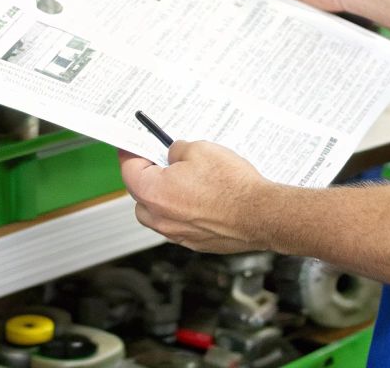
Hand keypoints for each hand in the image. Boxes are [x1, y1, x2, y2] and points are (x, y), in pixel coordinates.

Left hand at [119, 141, 277, 253]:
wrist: (260, 214)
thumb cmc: (232, 186)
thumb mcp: (200, 150)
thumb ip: (177, 150)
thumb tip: (173, 153)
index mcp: (154, 193)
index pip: (129, 171)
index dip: (130, 154)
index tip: (131, 147)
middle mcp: (161, 219)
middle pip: (140, 196)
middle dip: (146, 177)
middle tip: (161, 161)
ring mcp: (177, 234)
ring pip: (158, 214)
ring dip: (163, 197)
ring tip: (184, 180)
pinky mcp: (195, 243)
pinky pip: (178, 225)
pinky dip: (182, 212)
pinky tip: (200, 199)